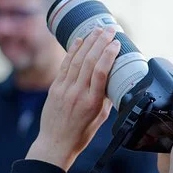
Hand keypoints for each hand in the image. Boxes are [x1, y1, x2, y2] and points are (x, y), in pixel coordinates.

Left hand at [26, 27, 120, 170]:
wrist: (55, 144)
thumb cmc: (81, 134)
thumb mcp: (100, 118)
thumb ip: (106, 98)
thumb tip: (114, 80)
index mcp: (93, 102)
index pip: (101, 72)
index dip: (109, 54)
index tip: (117, 42)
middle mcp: (78, 93)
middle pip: (90, 61)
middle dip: (101, 41)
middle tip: (110, 29)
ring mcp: (64, 89)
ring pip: (77, 59)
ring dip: (89, 42)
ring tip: (98, 30)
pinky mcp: (55, 87)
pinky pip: (65, 65)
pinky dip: (73, 50)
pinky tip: (80, 40)